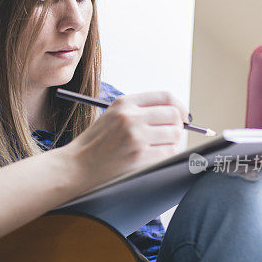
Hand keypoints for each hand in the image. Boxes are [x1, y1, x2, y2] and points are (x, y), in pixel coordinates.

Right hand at [65, 90, 188, 190]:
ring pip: (174, 134)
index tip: (183, 115)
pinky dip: (167, 153)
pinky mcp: (139, 156)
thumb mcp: (112, 115)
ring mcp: (136, 137)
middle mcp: (131, 117)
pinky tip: (157, 155)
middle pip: (173, 115)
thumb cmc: (96, 142)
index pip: (165, 97)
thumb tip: (173, 113)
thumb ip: (139, 110)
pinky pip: (168, 152)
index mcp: (125, 103)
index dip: (180, 106)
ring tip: (161, 145)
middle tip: (175, 133)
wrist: (78, 164)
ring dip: (173, 141)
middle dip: (179, 125)